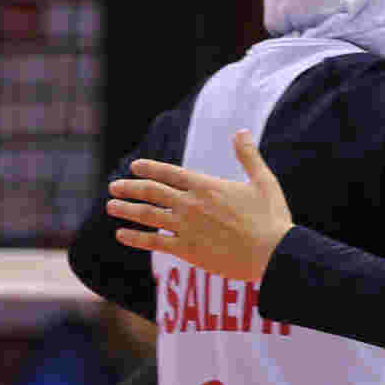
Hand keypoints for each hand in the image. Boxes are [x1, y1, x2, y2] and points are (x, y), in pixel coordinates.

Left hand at [111, 132, 294, 284]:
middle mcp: (191, 204)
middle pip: (151, 192)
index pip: (169, 172)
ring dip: (126, 209)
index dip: (149, 168)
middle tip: (114, 187)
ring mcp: (186, 227)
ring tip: (111, 206)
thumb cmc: (272, 218)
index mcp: (207, 186)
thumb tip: (242, 131)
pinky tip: (121, 234)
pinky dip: (135, 238)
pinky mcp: (187, 250)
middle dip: (130, 187)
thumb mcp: (264, 182)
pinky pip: (154, 242)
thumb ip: (248, 156)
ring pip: (147, 215)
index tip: (135, 166)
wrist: (273, 253)